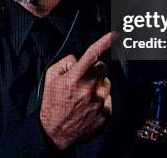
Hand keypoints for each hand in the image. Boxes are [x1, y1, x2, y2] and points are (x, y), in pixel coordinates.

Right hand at [40, 32, 112, 149]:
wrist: (55, 132)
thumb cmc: (52, 103)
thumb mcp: (50, 78)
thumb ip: (65, 63)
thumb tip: (79, 59)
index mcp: (75, 78)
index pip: (92, 55)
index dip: (105, 42)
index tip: (115, 34)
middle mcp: (89, 89)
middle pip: (103, 68)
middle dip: (95, 70)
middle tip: (83, 79)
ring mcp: (98, 102)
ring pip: (107, 84)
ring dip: (98, 86)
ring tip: (84, 95)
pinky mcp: (104, 114)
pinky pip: (108, 99)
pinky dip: (101, 100)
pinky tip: (89, 106)